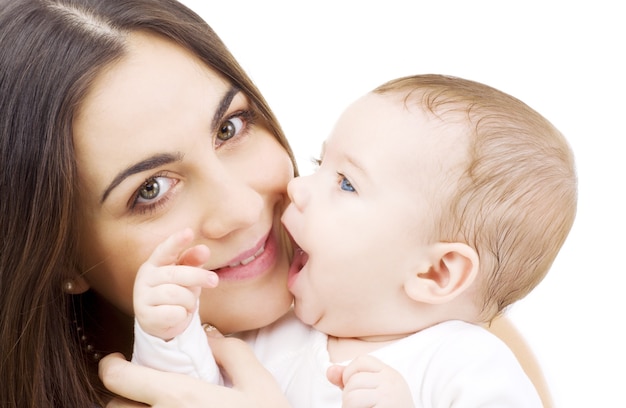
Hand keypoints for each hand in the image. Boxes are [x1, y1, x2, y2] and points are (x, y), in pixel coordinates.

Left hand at [100, 332, 291, 407]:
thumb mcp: (259, 383)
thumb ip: (232, 352)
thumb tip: (209, 337)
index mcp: (180, 398)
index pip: (120, 378)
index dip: (111, 365)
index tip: (117, 360)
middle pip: (113, 407)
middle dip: (123, 394)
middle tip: (144, 386)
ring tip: (158, 406)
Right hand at [133, 228, 217, 340]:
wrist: (162, 323)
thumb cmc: (176, 292)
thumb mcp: (186, 275)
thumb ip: (193, 261)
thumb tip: (204, 249)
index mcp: (155, 262)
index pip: (165, 250)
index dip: (176, 242)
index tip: (189, 232)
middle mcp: (145, 277)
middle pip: (176, 274)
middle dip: (198, 276)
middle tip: (214, 280)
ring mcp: (142, 297)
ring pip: (177, 295)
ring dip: (189, 301)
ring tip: (188, 304)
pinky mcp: (145, 316)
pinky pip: (174, 313)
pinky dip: (182, 315)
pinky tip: (178, 315)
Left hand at [327, 355, 413, 407]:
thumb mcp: (370, 393)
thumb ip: (350, 381)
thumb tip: (330, 371)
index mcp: (390, 374)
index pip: (361, 360)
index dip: (349, 374)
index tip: (354, 391)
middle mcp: (392, 380)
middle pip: (354, 379)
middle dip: (348, 396)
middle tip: (358, 407)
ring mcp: (390, 394)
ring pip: (352, 395)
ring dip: (349, 407)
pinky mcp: (386, 406)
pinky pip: (356, 407)